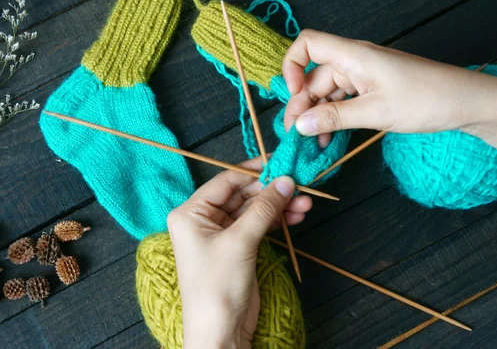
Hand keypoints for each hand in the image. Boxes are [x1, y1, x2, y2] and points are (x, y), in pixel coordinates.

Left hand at [167, 157, 309, 348]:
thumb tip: (285, 181)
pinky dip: (276, 221)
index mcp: (190, 212)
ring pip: (253, 211)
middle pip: (241, 195)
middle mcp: (203, 219)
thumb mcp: (239, 242)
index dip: (254, 172)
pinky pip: (258, 226)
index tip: (280, 164)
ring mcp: (221, 234)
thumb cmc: (216, 286)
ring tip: (306, 205)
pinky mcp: (237, 247)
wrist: (219, 331)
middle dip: (271, 192)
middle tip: (300, 187)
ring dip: (278, 207)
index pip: (225, 182)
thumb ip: (263, 209)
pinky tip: (296, 217)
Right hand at [282, 29, 496, 149]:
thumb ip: (334, 118)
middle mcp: (353, 62)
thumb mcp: (375, 112)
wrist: (464, 102)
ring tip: (311, 144)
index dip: (292, 66)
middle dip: (301, 105)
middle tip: (294, 136)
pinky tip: (329, 139)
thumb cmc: (425, 99)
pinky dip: (333, 118)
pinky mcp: (371, 89)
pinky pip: (342, 102)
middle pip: (313, 78)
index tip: (293, 94)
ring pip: (326, 93)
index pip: (308, 44)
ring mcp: (362, 76)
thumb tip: (300, 125)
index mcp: (353, 56)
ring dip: (317, 116)